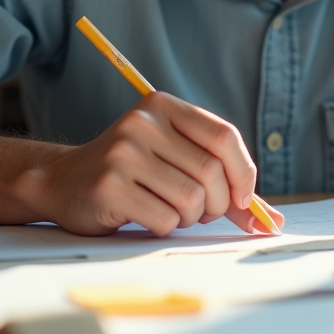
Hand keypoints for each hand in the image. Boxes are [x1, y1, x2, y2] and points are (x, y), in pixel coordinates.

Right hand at [14, 92, 284, 237]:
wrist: (63, 181)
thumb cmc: (131, 173)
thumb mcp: (173, 158)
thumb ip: (222, 181)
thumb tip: (271, 219)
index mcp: (163, 106)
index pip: (224, 136)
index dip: (244, 173)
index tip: (245, 199)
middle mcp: (142, 123)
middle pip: (210, 173)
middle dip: (217, 204)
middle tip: (203, 212)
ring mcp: (123, 153)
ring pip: (191, 199)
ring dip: (190, 218)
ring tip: (172, 212)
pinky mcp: (109, 186)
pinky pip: (164, 219)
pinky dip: (166, 227)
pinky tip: (148, 217)